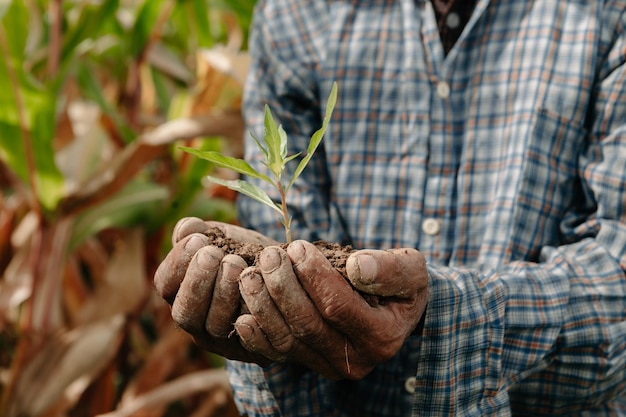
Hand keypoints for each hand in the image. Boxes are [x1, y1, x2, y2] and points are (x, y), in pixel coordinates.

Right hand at [153, 217, 276, 364]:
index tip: (198, 241)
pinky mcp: (250, 349)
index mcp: (181, 293)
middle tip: (215, 255)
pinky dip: (252, 316)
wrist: (282, 275)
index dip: (178, 263)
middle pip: (186, 312)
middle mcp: (196, 322)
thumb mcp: (221, 238)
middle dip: (198, 281)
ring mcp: (221, 339)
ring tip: (238, 265)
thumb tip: (187, 228)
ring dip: (224, 295)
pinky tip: (258, 289)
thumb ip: (201, 232)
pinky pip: (248, 339)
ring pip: (215, 326)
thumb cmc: (243, 253)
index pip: (166, 284)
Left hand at [234, 240, 428, 379]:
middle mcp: (355, 361)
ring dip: (263, 307)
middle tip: (269, 255)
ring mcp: (329, 365)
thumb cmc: (400, 282)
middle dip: (282, 287)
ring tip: (250, 274)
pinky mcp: (309, 363)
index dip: (313, 276)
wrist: (393, 306)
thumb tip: (358, 267)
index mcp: (382, 337)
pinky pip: (277, 354)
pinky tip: (242, 314)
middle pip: (307, 325)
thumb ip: (392, 269)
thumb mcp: (411, 269)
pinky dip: (256, 337)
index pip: (337, 306)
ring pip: (288, 340)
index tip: (298, 246)